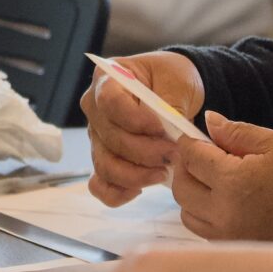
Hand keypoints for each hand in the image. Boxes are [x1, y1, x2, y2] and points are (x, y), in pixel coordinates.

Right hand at [81, 51, 203, 203]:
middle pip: (111, 138)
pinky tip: (140, 190)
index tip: (162, 127)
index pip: (110, 102)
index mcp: (106, 79)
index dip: (135, 119)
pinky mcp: (104, 160)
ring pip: (106, 165)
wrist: (173, 91)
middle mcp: (94, 110)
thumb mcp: (178, 80)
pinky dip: (117, 193)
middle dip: (146, 151)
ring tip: (165, 171)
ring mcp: (97, 137)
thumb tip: (171, 131)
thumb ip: (172, 103)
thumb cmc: (172, 78)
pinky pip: (99, 184)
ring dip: (137, 174)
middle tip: (176, 154)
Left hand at [169, 113, 272, 240]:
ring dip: (191, 194)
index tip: (194, 137)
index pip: (190, 158)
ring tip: (212, 181)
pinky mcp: (236, 247)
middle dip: (185, 168)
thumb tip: (209, 121)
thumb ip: (237, 132)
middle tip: (200, 157)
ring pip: (187, 213)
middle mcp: (223, 212)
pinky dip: (204, 215)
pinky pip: (204, 231)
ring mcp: (228, 235)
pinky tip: (223, 202)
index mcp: (233, 181)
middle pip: (181, 187)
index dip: (189, 143)